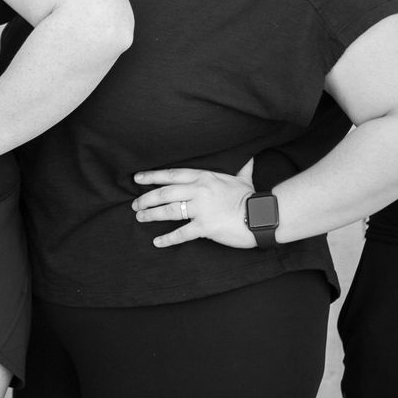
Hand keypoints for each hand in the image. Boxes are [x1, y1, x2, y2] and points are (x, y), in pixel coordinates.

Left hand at [131, 158, 258, 248]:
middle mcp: (199, 191)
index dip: (152, 177)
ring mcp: (201, 209)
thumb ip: (241, 167)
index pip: (172, 175)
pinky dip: (167, 239)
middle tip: (135, 204)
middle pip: (165, 193)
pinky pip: (181, 233)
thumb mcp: (243, 178)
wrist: (262, 216)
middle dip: (146, 199)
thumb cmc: (252, 197)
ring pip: (168, 211)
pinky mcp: (205, 227)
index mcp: (204, 177)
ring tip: (140, 217)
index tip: (137, 179)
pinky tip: (157, 242)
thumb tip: (249, 155)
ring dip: (151, 215)